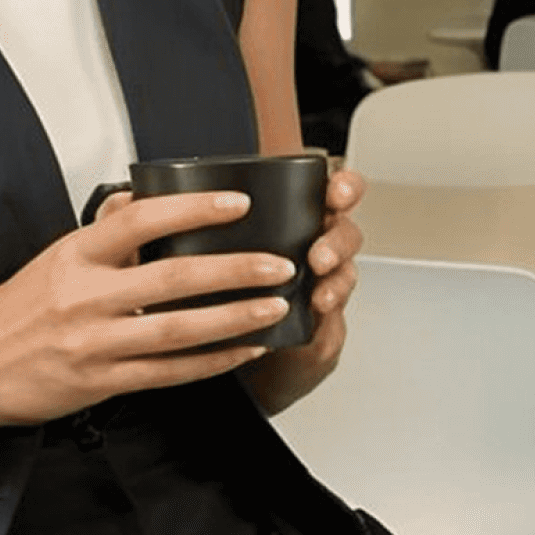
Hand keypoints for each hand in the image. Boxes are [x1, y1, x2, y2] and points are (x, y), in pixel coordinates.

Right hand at [0, 190, 299, 431]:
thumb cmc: (15, 311)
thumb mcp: (52, 257)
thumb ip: (102, 232)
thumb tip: (138, 199)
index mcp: (75, 254)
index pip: (140, 220)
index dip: (192, 209)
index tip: (237, 204)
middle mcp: (86, 296)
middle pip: (172, 278)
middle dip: (234, 270)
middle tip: (279, 263)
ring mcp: (95, 344)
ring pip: (178, 330)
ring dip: (234, 319)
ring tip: (275, 307)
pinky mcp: (102, 384)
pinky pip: (168, 374)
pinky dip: (211, 363)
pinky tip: (243, 352)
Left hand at [242, 165, 364, 415]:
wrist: (241, 347)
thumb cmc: (232, 286)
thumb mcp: (225, 246)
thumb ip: (218, 220)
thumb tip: (188, 199)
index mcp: (301, 217)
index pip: (335, 191)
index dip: (345, 188)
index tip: (336, 193)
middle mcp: (317, 247)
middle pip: (345, 233)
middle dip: (337, 244)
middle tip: (318, 258)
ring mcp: (323, 287)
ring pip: (346, 274)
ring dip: (336, 283)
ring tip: (319, 297)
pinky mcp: (325, 327)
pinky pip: (337, 319)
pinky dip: (328, 320)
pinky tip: (314, 320)